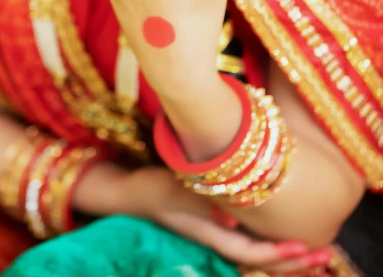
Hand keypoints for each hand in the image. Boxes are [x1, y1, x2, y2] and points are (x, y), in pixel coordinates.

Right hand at [74, 163, 332, 273]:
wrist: (126, 193)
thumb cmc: (146, 189)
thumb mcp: (168, 190)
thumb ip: (197, 202)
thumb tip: (230, 218)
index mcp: (206, 235)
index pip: (248, 254)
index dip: (275, 255)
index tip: (303, 249)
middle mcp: (214, 240)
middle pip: (258, 261)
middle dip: (292, 262)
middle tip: (325, 255)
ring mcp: (214, 234)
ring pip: (257, 255)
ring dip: (285, 255)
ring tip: (316, 251)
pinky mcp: (212, 226)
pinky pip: (248, 242)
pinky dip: (269, 244)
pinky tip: (283, 237)